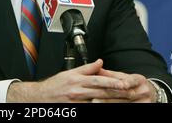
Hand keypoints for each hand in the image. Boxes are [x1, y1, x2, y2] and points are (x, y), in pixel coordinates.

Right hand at [7, 59, 134, 102]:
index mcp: (78, 80)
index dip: (113, 81)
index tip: (125, 82)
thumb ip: (86, 68)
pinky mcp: (76, 110)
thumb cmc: (54, 86)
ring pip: (99, 101)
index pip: (99, 80)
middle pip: (102, 91)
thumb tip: (100, 62)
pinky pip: (91, 108)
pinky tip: (108, 104)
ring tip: (124, 100)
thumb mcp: (70, 73)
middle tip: (131, 92)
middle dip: (117, 92)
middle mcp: (79, 91)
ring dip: (112, 101)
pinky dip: (101, 106)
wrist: (40, 97)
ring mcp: (78, 102)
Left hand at [91, 68, 156, 102]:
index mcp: (140, 80)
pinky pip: (127, 108)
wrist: (150, 93)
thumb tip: (97, 68)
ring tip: (96, 102)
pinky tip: (104, 105)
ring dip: (109, 103)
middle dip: (109, 95)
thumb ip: (111, 74)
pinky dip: (114, 106)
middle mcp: (143, 91)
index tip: (120, 85)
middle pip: (125, 94)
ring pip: (125, 103)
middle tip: (95, 97)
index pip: (131, 80)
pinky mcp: (142, 108)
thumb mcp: (125, 76)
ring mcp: (144, 102)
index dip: (125, 82)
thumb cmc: (133, 83)